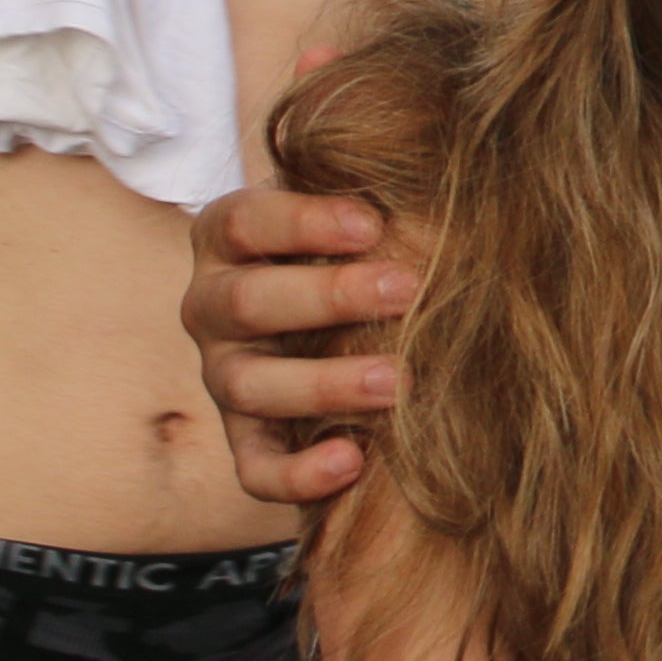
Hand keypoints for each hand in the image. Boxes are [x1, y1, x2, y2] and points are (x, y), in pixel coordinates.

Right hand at [181, 184, 415, 504]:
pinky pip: (254, 468)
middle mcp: (212, 306)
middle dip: (329, 297)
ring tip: (396, 382)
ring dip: (324, 383)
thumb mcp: (355, 214)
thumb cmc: (354, 247)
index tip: (372, 223)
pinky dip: (297, 473)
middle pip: (248, 302)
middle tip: (407, 290)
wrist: (336, 316)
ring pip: (249, 385)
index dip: (303, 221)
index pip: (245, 222)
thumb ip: (381, 199)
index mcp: (228, 239)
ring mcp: (223, 376)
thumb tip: (449, 187)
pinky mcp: (244, 440)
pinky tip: (352, 460)